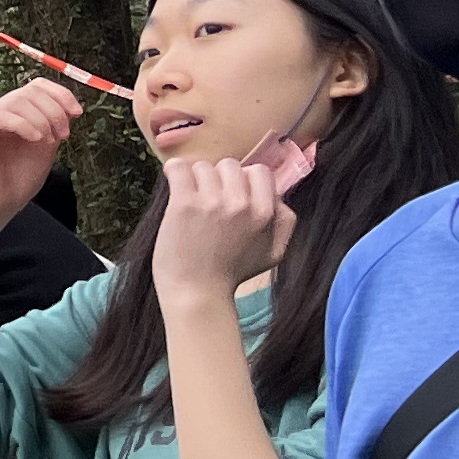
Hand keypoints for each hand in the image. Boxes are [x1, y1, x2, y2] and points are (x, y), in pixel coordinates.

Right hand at [0, 81, 78, 223]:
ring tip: (47, 141)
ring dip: (41, 120)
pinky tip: (35, 139)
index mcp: (16, 111)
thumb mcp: (47, 145)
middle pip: (30, 91)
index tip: (77, 113)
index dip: (61, 94)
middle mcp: (0, 110)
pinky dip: (24, 125)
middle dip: (54, 111)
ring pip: (18, 101)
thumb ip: (56, 124)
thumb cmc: (18, 178)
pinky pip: (3, 116)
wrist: (0, 203)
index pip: (38, 86)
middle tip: (64, 135)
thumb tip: (71, 108)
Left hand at [158, 152, 293, 301]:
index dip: (244, 180)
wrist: (197, 293)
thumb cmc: (232, 273)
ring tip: (192, 202)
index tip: (231, 195)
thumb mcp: (274, 253)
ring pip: (204, 166)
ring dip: (196, 180)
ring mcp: (213, 202)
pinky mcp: (184, 204)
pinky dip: (174, 171)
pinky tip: (174, 183)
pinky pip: (179, 168)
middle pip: (230, 165)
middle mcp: (242, 204)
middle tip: (209, 200)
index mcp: (266, 213)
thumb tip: (278, 196)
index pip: (259, 171)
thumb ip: (283, 222)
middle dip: (219, 179)